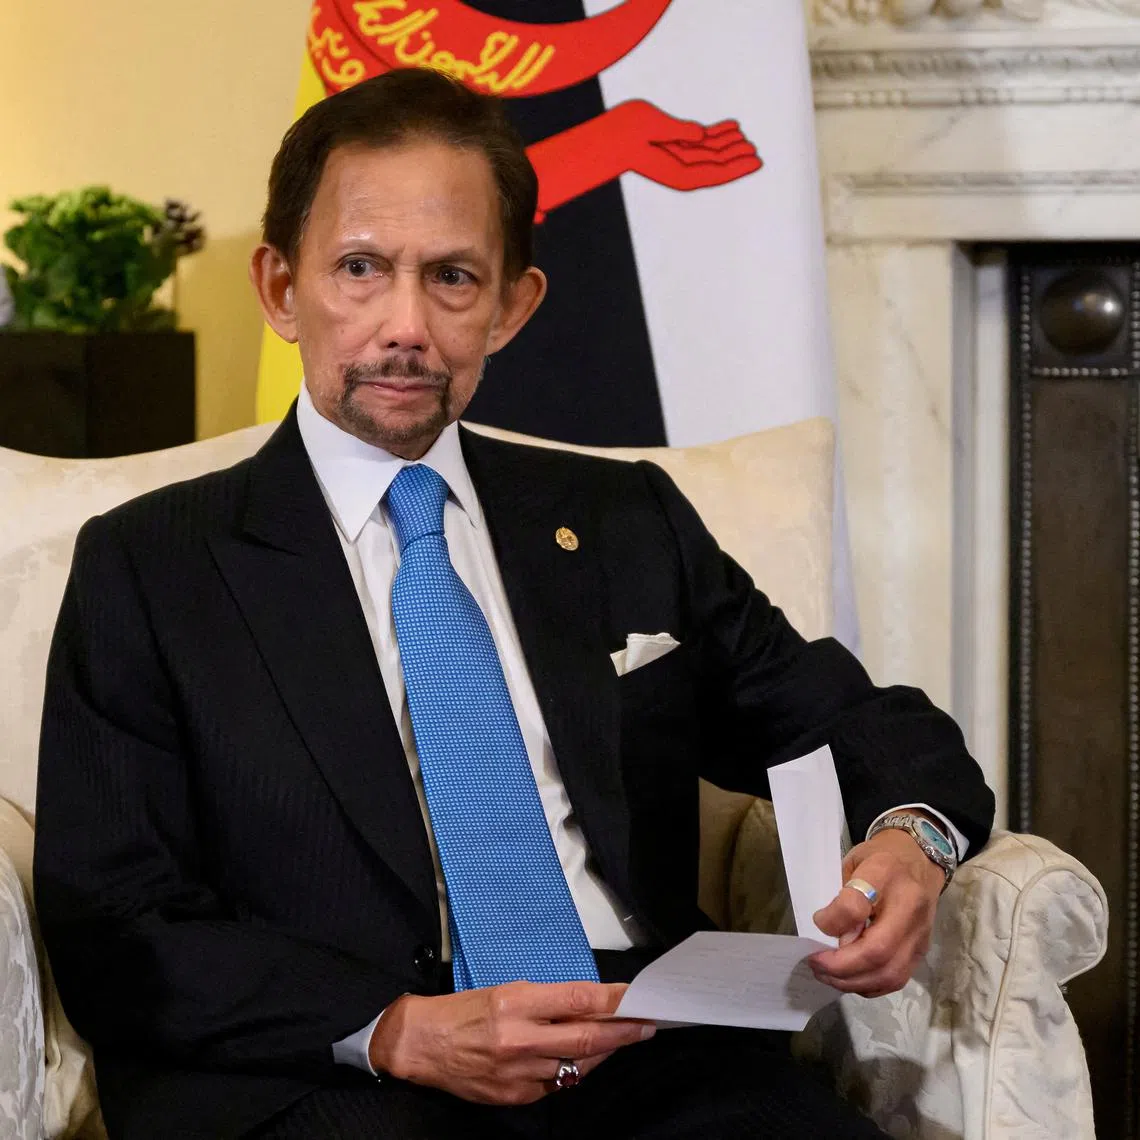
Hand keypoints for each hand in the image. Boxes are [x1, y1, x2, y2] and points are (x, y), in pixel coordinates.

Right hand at [368, 981, 654, 1105]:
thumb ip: (546, 1000)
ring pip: (576, 1065)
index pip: (577, 1000)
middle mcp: (519, 1039)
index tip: (636, 997)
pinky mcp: (515, 1097)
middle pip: (586, 1038)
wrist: (421, 1044)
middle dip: (623, 1032)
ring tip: (620, 1038)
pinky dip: (573, 1069)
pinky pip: (556, 1084)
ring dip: (602, 1052)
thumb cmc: (462, 1011)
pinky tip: (582, 1059)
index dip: (613, 1000)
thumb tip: (587, 1004)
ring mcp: (518, 1073)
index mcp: (515, 1003)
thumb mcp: (505, 990)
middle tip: (647, 1024)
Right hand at [614, 100, 761, 190]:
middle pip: (716, 165)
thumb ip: (678, 131)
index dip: (738, 167)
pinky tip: (731, 127)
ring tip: (745, 137)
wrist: (606, 137)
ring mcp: (679, 158)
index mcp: (678, 173)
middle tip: (754, 149)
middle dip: (736, 157)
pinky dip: (716, 133)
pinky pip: (701, 141)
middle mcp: (681, 170)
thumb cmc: (625, 132)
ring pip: (711, 152)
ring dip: (729, 144)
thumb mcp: (652, 126)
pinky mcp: (675, 145)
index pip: (715, 172)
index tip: (756, 161)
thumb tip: (701, 135)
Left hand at [808, 825, 945, 997]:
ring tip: (827, 975)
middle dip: (840, 966)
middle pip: (876, 950)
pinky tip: (849, 979)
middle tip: (815, 963)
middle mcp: (909, 906)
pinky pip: (897, 979)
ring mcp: (919, 932)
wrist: (920, 859)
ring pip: (889, 973)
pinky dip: (869, 985)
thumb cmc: (879, 857)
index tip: (817, 921)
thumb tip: (831, 935)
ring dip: (852, 981)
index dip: (832, 921)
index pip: (856, 905)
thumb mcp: (853, 861)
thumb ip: (842, 895)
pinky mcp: (922, 950)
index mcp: (885, 873)